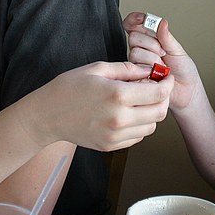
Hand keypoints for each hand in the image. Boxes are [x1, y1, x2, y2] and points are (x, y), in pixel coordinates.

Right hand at [32, 61, 172, 151]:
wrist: (47, 116)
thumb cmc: (68, 88)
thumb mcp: (97, 69)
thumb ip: (127, 69)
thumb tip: (148, 70)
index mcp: (118, 95)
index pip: (159, 93)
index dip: (167, 83)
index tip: (165, 77)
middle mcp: (120, 118)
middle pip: (160, 112)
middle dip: (163, 98)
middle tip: (157, 88)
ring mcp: (115, 135)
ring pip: (151, 127)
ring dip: (151, 113)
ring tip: (140, 101)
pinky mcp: (111, 145)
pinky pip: (137, 137)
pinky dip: (139, 125)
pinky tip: (128, 113)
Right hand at [122, 12, 204, 111]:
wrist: (186, 91)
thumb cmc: (184, 71)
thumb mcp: (177, 50)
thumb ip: (166, 37)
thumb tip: (161, 22)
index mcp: (151, 40)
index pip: (134, 25)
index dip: (135, 19)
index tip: (141, 19)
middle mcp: (142, 50)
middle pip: (134, 37)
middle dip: (151, 44)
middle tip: (163, 53)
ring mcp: (137, 64)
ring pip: (135, 52)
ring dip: (153, 60)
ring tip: (162, 67)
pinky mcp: (135, 77)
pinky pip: (135, 68)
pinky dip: (149, 71)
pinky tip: (156, 75)